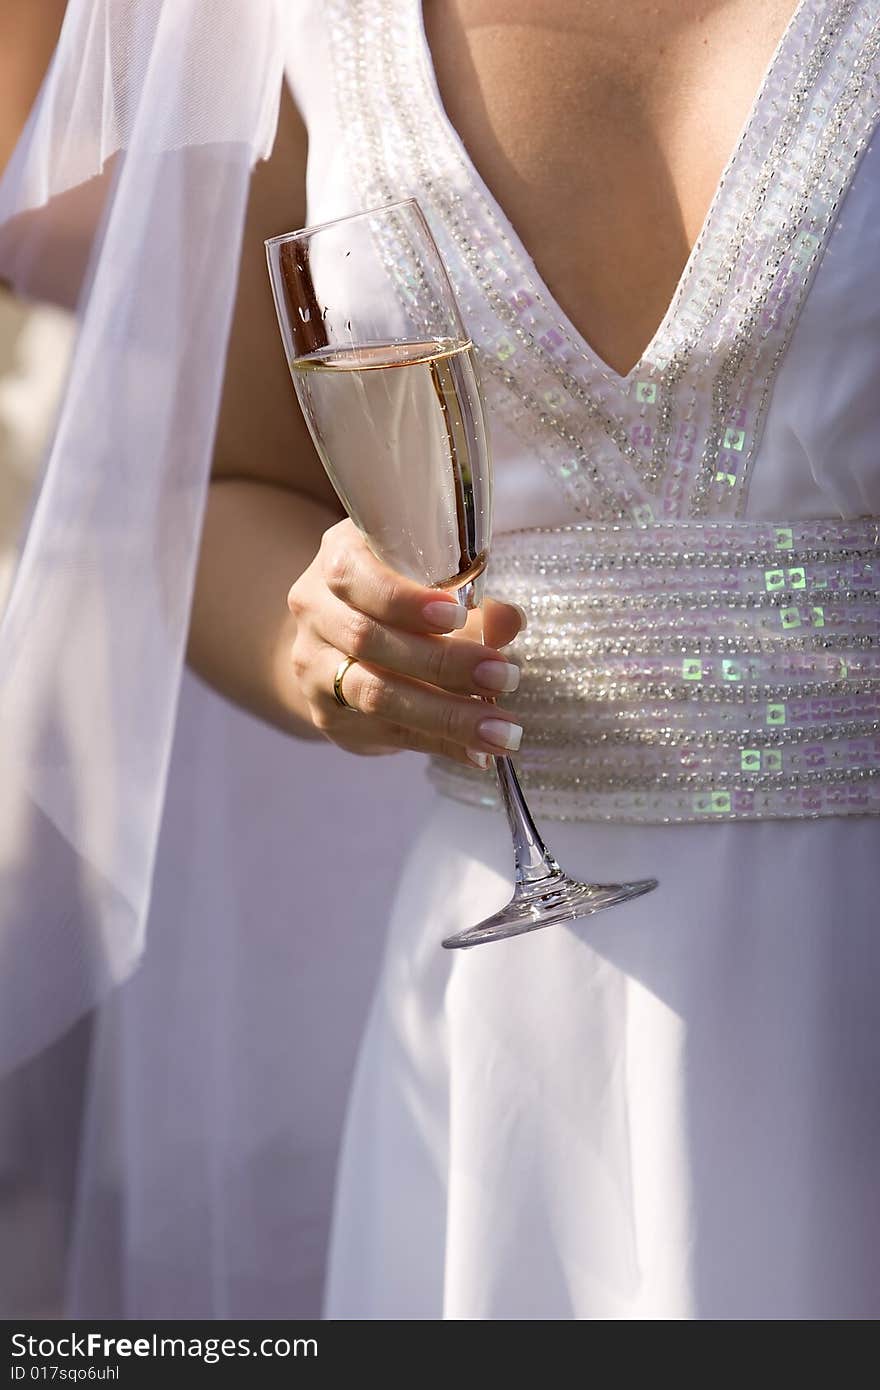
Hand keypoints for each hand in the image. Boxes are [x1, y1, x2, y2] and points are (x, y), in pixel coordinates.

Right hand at [286, 519, 524, 766]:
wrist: (340, 643)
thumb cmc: (399, 600)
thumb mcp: (433, 586)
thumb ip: (471, 601)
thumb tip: (508, 621)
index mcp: (338, 558)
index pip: (354, 576)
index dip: (404, 599)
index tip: (457, 614)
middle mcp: (314, 609)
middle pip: (366, 639)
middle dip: (442, 661)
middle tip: (505, 676)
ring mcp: (313, 666)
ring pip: (374, 693)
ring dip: (446, 715)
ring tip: (501, 731)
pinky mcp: (328, 714)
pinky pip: (387, 731)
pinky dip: (439, 743)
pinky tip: (478, 752)